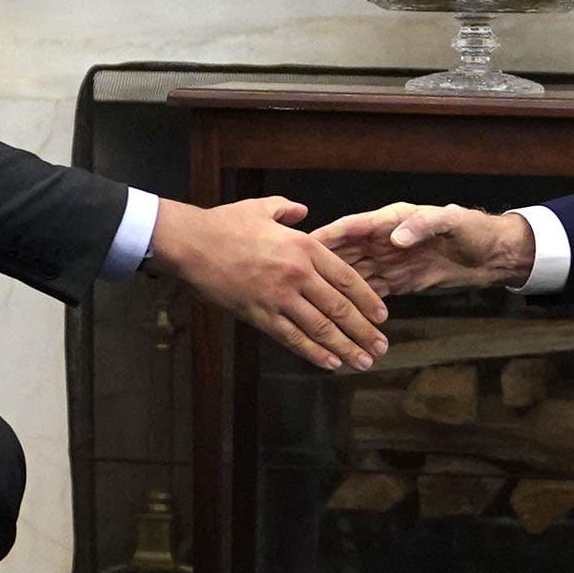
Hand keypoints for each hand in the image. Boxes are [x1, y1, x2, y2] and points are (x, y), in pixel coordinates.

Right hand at [150, 196, 389, 370]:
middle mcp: (297, 274)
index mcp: (304, 246)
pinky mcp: (259, 315)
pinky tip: (331, 363)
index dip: (368, 300)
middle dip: (365, 331)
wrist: (190, 243)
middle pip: (340, 309)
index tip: (383, 317)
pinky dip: (314, 353)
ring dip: (346, 348)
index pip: (347, 279)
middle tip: (381, 347)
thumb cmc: (224, 224)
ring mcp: (279, 297)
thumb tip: (303, 210)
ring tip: (364, 362)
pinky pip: (293, 338)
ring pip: (321, 328)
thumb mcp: (262, 208)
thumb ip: (288, 210)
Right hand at [315, 203, 536, 295]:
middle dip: (322, 269)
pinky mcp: (397, 283)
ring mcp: (388, 263)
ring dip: (335, 293)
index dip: (329, 237)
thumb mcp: (451, 221)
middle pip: (345, 256)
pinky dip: (354, 308)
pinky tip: (337, 320)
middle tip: (294, 282)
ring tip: (311, 307)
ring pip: (353, 279)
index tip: (305, 246)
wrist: (492, 255)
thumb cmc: (473, 230)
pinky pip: (369, 296)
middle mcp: (383, 241)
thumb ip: (423, 225)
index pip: (352, 227)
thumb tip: (396, 237)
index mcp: (391, 220)